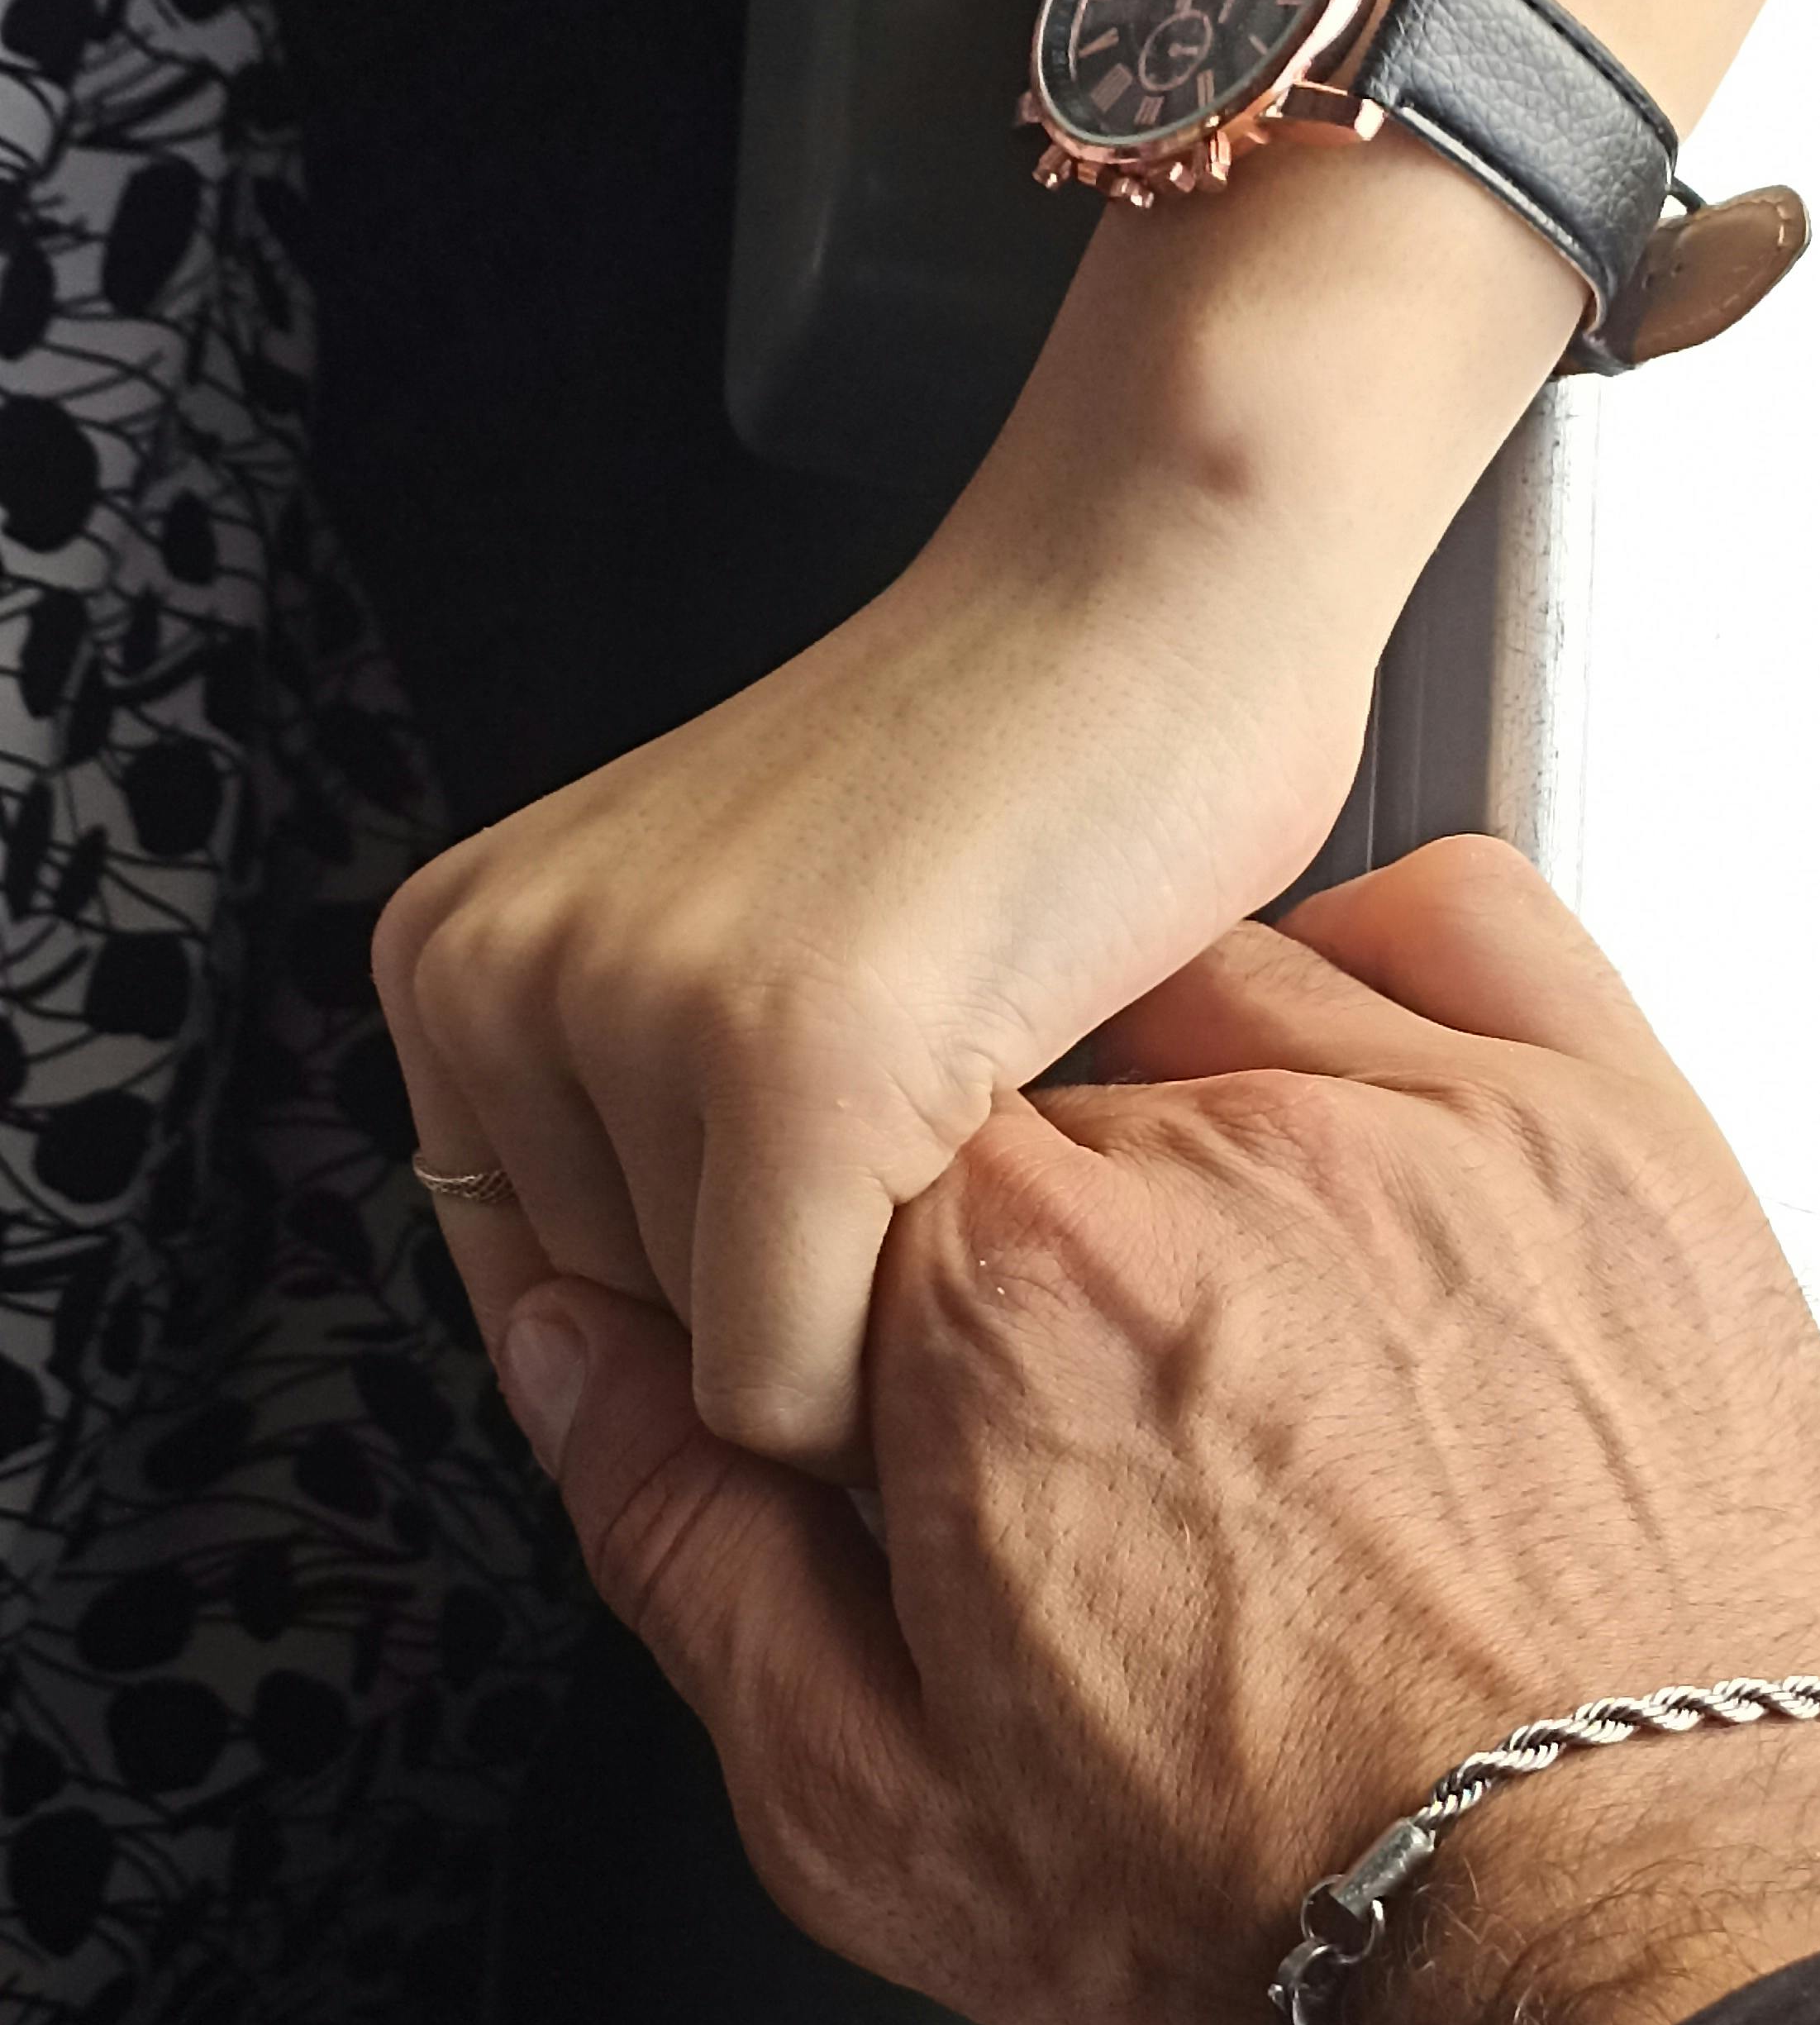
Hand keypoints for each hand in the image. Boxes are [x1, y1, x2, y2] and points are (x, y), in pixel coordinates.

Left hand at [370, 143, 1580, 1472]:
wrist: (1159, 580)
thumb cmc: (1009, 772)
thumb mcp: (729, 948)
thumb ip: (650, 1142)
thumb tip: (666, 1444)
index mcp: (455, 955)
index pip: (546, 1313)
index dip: (724, 1333)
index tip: (856, 1266)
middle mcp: (496, 977)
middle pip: (638, 1360)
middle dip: (813, 1312)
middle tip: (954, 1163)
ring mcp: (632, 1013)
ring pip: (729, 1389)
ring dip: (893, 1324)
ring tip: (992, 1130)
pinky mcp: (789, 1066)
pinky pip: (811, 1386)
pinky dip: (937, 1358)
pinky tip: (1026, 1181)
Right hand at [486, 837, 1819, 2024]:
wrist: (1633, 1947)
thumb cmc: (1288, 1897)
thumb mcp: (879, 1806)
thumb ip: (688, 1545)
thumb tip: (577, 1355)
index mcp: (994, 1299)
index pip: (825, 1162)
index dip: (853, 1290)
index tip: (905, 1400)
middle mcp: (1206, 1156)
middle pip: (1017, 1070)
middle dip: (1020, 1215)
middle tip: (1085, 1400)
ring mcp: (1427, 1119)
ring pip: (1211, 974)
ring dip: (1189, 1093)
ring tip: (1237, 1293)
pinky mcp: (1614, 1127)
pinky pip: (1450, 925)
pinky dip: (1382, 968)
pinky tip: (1365, 1103)